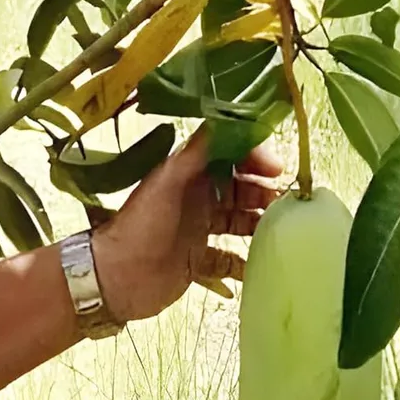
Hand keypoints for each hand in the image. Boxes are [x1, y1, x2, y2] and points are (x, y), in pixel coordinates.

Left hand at [90, 130, 281, 322]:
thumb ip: (199, 150)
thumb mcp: (168, 179)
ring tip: (278, 230)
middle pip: (240, 189)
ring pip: (239, 222)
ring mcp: (199, 231)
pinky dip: (244, 263)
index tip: (276, 170)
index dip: (255, 158)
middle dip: (263, 191)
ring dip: (258, 223)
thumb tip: (232, 119)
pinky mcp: (197, 262)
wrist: (114, 279)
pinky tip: (259, 265)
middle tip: (284, 201)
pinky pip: (229, 260)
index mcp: (192, 175)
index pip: (231, 156)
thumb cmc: (142, 224)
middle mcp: (198, 199)